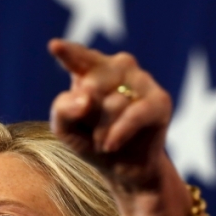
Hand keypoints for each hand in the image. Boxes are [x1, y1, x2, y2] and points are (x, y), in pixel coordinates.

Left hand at [48, 39, 172, 192]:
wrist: (125, 169)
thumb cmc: (92, 141)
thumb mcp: (65, 128)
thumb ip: (63, 109)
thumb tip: (86, 100)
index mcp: (91, 67)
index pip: (79, 58)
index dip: (69, 53)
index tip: (55, 46)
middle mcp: (119, 66)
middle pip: (92, 88)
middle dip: (88, 118)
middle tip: (93, 132)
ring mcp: (142, 80)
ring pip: (112, 104)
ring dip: (103, 132)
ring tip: (105, 142)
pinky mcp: (160, 100)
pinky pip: (134, 114)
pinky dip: (120, 133)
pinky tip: (111, 146)